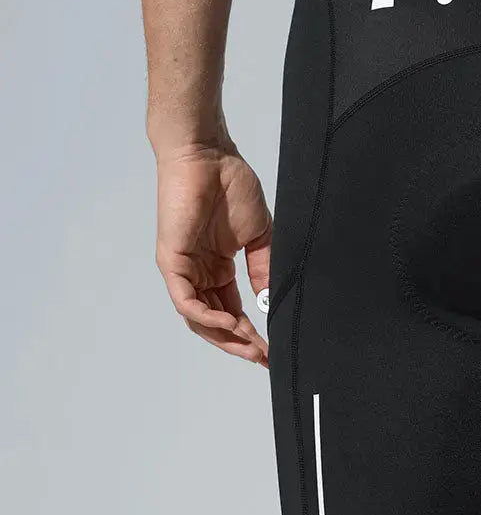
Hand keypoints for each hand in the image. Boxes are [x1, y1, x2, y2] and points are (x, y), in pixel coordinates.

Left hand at [155, 142, 271, 366]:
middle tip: (264, 357)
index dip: (252, 332)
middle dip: (240, 343)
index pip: (233, 311)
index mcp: (219, 268)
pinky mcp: (171, 261)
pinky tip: (229, 324)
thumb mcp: (259, 237)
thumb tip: (272, 302)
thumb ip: (263, 270)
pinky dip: (206, 316)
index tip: (274, 347)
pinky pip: (186, 300)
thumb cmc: (233, 187)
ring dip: (224, 336)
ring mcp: (184, 269)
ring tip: (251, 346)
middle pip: (216, 322)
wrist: (210, 157)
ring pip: (199, 318)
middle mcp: (200, 273)